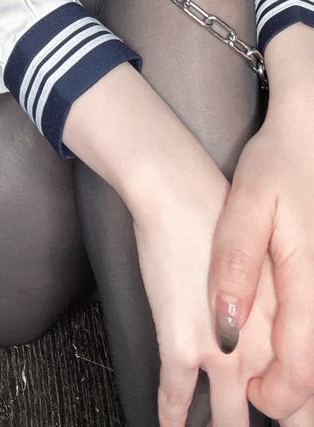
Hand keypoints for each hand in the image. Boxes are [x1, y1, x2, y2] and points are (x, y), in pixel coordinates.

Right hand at [133, 149, 276, 426]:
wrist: (179, 194)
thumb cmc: (224, 215)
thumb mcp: (276, 260)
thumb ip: (286, 310)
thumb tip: (286, 344)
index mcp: (290, 324)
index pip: (307, 391)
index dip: (302, 411)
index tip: (295, 418)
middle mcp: (263, 347)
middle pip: (281, 413)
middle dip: (278, 423)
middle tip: (267, 425)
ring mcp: (222, 351)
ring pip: (229, 421)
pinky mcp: (181, 344)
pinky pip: (176, 398)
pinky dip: (172, 419)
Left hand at [209, 26, 313, 422]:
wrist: (307, 133)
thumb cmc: (278, 165)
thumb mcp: (246, 206)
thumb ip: (236, 265)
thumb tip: (227, 328)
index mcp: (307, 280)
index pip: (301, 366)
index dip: (277, 394)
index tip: (251, 396)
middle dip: (297, 402)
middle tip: (264, 405)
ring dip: (303, 381)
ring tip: (275, 396)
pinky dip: (306, 355)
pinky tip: (288, 359)